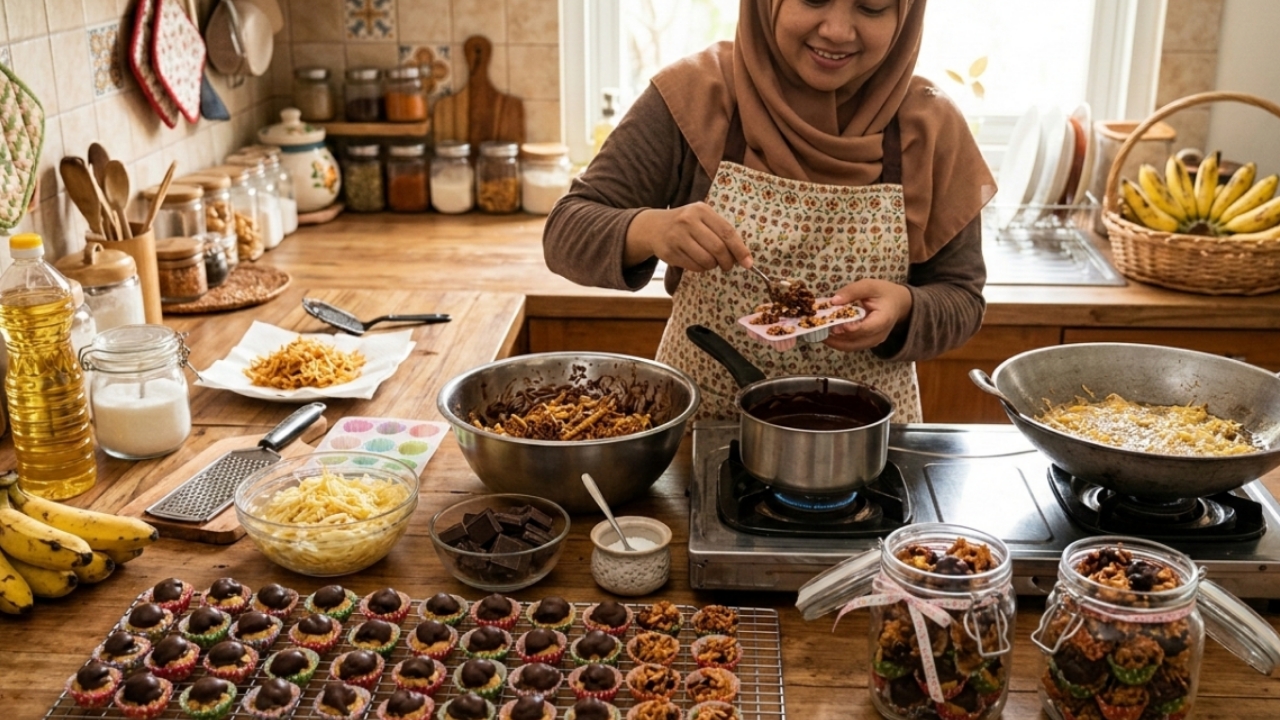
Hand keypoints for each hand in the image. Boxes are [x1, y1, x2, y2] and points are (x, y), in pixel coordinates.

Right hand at [624, 204, 751, 271]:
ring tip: (710, 261)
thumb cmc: (686, 223)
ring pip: (706, 260)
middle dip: (727, 261)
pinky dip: (701, 268)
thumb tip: (743, 256)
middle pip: (718, 248)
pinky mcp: (670, 252)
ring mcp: (677, 237)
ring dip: (713, 266)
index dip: (740, 250)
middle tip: (728, 266)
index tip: (748, 263)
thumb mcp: (702, 218)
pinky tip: (697, 261)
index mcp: (701, 210)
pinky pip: (694, 267)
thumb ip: (721, 232)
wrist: (654, 227)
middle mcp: (688, 221)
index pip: (727, 232)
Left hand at [822, 279, 912, 352]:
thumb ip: (852, 291)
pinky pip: (850, 345)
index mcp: (883, 319)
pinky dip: (837, 341)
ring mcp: (873, 341)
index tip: (833, 326)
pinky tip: (825, 334)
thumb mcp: (870, 285)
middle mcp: (878, 335)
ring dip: (833, 341)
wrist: (897, 304)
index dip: (848, 329)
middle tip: (817, 330)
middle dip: (835, 337)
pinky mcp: (866, 343)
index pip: (865, 328)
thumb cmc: (884, 293)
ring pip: (851, 347)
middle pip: (855, 341)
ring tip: (817, 333)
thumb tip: (833, 301)